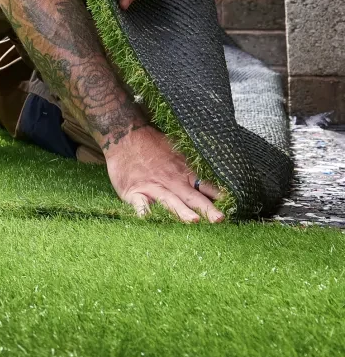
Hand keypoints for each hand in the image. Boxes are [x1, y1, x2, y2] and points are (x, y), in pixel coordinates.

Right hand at [105, 125, 223, 221]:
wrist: (124, 135)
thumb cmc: (151, 143)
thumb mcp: (177, 150)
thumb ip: (192, 167)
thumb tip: (213, 178)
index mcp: (183, 173)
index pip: (205, 187)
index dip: (218, 198)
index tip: (232, 209)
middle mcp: (170, 181)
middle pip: (191, 197)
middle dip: (206, 209)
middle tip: (219, 219)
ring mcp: (152, 187)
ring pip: (169, 201)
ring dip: (181, 211)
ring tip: (193, 221)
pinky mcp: (133, 192)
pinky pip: (140, 204)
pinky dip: (144, 211)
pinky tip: (148, 219)